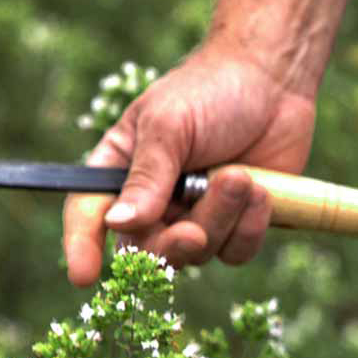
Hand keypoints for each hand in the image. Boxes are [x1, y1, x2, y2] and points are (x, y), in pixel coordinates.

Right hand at [62, 44, 316, 285]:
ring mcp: (197, 215)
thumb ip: (147, 177)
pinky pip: (236, 252)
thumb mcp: (169, 126)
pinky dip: (251, 226)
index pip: (89, 214)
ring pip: (198, 252)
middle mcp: (155, 200)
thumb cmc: (211, 91)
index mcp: (121, 170)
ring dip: (221, 218)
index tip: (84, 277)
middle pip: (148, 249)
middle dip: (174, 243)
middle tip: (193, 231)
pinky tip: (262, 191)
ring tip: (241, 177)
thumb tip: (119, 224)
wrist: (274, 81)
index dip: (83, 246)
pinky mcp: (237, 224)